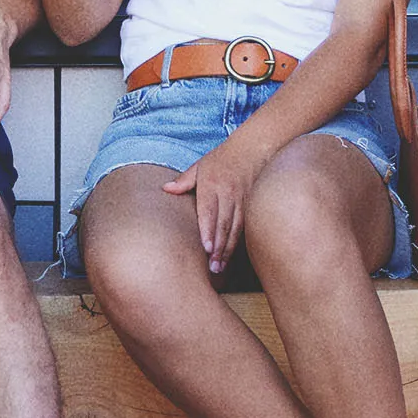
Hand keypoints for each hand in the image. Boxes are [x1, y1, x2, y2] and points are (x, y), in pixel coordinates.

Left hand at [163, 132, 276, 273]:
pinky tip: (231, 256)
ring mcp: (242, 201)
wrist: (251, 149)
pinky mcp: (251, 205)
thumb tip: (166, 189)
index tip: (205, 248)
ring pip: (236, 229)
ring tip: (220, 266)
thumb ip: (184, 180)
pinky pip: (245, 227)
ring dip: (228, 249)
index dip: (208, 230)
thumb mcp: (200, 165)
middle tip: (213, 267)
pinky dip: (238, 243)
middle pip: (224, 224)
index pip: (210, 211)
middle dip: (218, 247)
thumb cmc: (221, 159)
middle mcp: (228, 194)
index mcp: (212, 184)